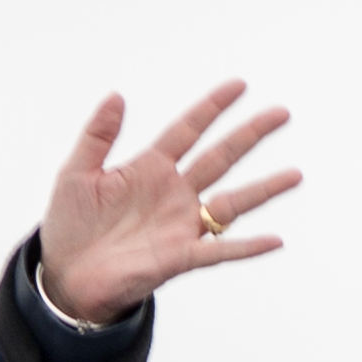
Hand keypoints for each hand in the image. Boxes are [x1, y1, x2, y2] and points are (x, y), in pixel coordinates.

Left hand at [38, 81, 296, 324]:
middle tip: (282, 113)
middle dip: (250, 135)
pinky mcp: (179, 258)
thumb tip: (116, 95)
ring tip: (295, 174)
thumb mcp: (75, 173)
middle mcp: (173, 193)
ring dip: (263, 188)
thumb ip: (97, 136)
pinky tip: (275, 240)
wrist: (66, 276)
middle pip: (220, 157)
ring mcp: (181, 225)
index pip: (187, 130)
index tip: (239, 85)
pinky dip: (247, 246)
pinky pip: (220, 251)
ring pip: (231, 202)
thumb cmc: (70, 225)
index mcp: (149, 168)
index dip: (212, 108)